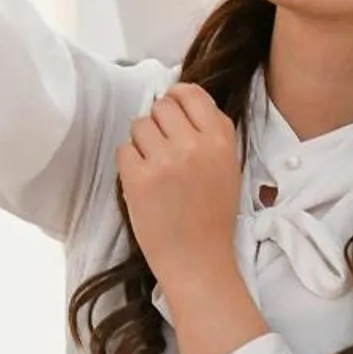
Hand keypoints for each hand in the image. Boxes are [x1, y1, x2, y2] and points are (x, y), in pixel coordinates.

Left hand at [117, 84, 243, 282]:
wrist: (198, 260)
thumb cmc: (212, 216)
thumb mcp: (228, 166)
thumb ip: (211, 131)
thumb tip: (182, 100)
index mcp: (220, 140)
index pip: (191, 93)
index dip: (176, 96)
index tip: (171, 106)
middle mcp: (193, 145)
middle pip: (161, 106)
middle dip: (158, 123)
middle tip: (163, 148)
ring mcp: (164, 161)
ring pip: (139, 125)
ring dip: (142, 142)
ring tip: (155, 168)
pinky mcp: (138, 178)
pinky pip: (124, 149)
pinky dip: (129, 163)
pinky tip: (143, 181)